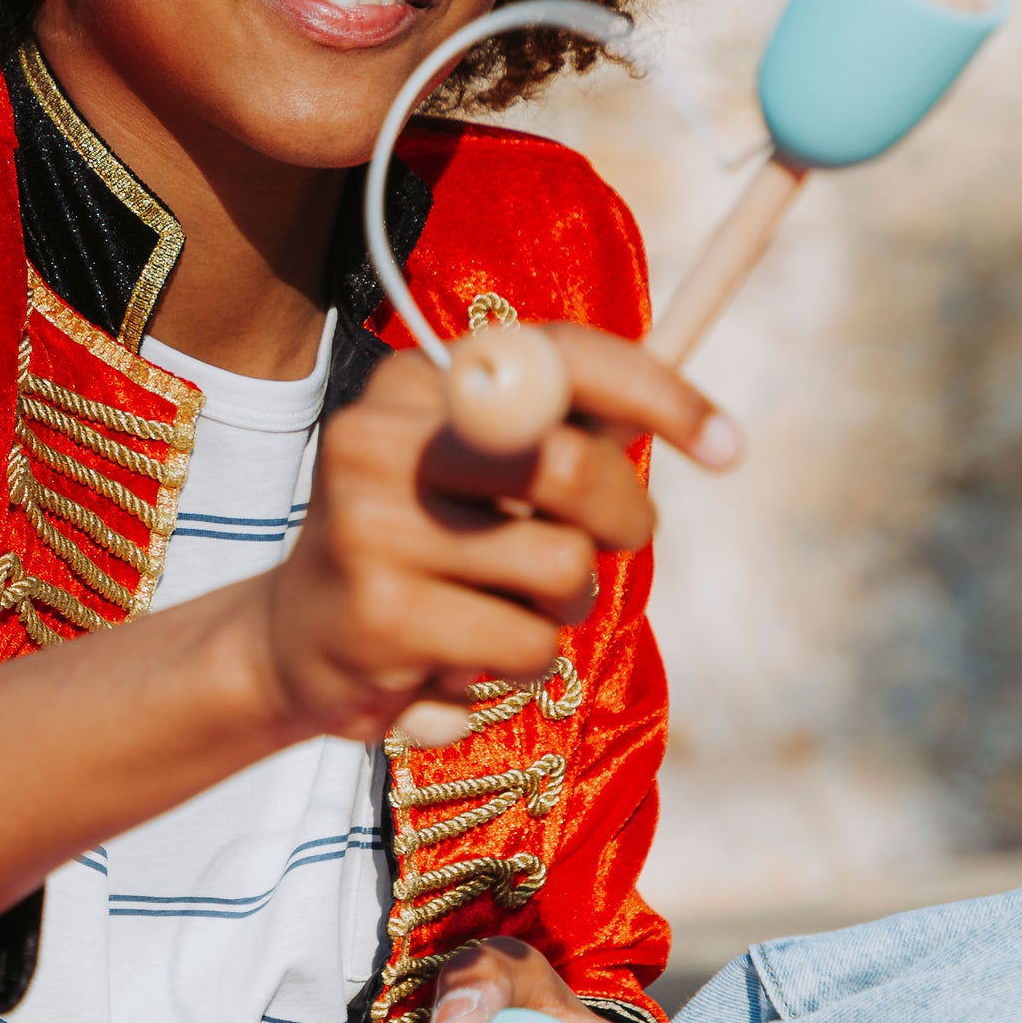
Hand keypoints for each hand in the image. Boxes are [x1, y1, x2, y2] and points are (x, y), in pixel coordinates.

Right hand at [259, 323, 740, 741]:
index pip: (554, 356)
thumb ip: (561, 435)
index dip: (656, 392)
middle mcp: (379, 439)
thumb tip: (697, 423)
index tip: (727, 444)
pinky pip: (527, 649)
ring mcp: (372, 528)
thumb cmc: (420, 546)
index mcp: (411, 382)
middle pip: (572, 467)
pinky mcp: (381, 618)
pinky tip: (461, 659)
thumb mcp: (475, 470)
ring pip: (562, 571)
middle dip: (625, 516)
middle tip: (617, 542)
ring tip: (503, 610)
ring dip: (561, 608)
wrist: (293, 642)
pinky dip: (521, 666)